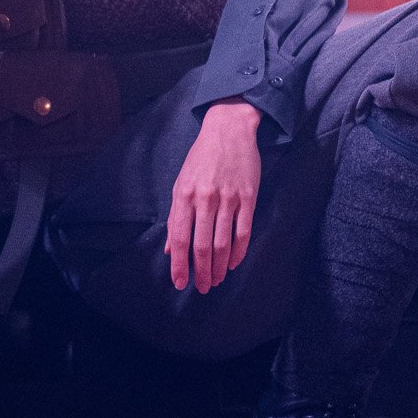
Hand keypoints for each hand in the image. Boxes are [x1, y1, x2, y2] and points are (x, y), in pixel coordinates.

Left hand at [166, 100, 262, 293]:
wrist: (229, 129)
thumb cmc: (201, 158)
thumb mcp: (181, 183)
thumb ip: (176, 217)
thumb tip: (170, 248)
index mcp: (184, 195)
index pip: (180, 238)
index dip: (179, 264)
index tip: (180, 283)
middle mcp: (205, 198)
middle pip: (202, 245)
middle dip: (201, 271)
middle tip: (202, 288)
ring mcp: (228, 198)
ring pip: (223, 242)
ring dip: (219, 267)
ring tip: (216, 281)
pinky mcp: (248, 196)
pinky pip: (244, 231)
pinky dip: (238, 251)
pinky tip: (232, 263)